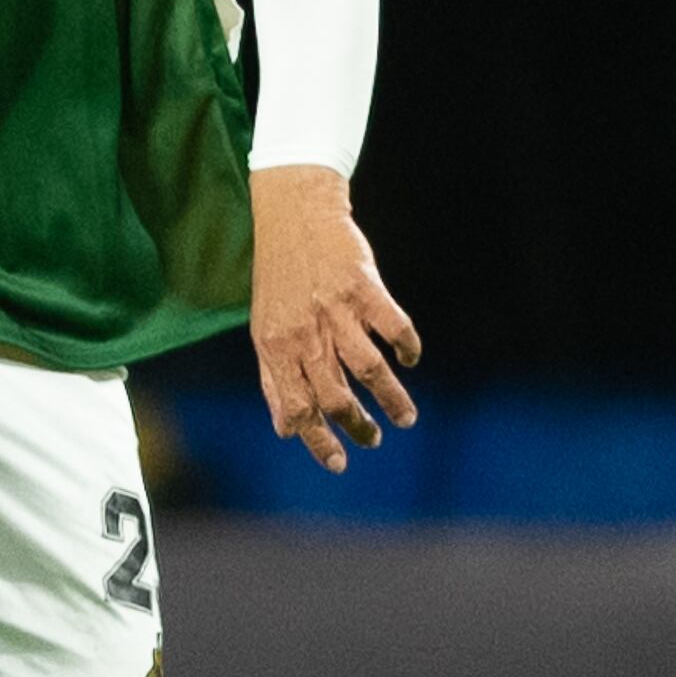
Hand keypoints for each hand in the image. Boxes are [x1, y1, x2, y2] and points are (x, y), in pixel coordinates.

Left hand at [250, 164, 420, 473]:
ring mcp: (336, 310)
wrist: (294, 211)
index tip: (340, 464)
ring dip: (392, 399)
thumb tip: (284, 430)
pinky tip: (411, 358)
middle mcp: (305, 333)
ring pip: (369, 369)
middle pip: (336, 396)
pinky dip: (407, 347)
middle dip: (358, 426)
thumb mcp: (264, 329)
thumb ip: (274, 381)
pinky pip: (394, 327)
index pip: (298, 408)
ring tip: (406, 416)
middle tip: (375, 438)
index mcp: (276, 347)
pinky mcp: (364, 286)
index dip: (318, 441)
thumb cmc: (279, 276)